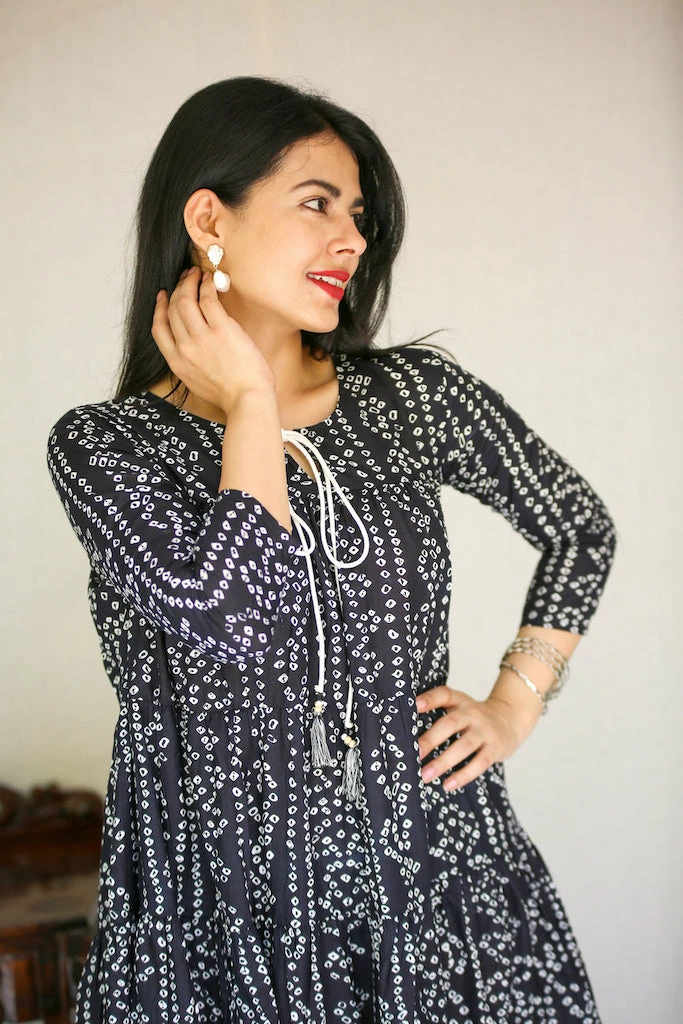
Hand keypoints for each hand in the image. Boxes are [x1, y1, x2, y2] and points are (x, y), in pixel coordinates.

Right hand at [152, 267, 275, 413]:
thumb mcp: (198, 382)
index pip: (159, 328)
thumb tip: (195, 344)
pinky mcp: (222, 329)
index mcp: (177, 362)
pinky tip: (209, 280)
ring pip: (185, 300)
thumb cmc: (231, 395)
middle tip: (184, 279)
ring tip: (195, 273)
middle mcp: (185, 348)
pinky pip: (208, 299)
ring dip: (189, 282)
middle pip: (172, 309)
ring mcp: (202, 338)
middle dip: (176, 289)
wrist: (247, 400)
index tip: (163, 297)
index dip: (159, 308)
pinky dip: (206, 286)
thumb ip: (191, 362)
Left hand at [415, 686, 539, 790]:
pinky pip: (479, 763)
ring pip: (463, 746)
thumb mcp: (459, 707)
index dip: (429, 698)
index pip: (444, 694)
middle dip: (430, 740)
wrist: (510, 719)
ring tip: (425, 776)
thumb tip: (405, 732)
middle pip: (450, 724)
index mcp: (459, 701)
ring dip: (443, 762)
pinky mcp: (495, 748)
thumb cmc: (472, 718)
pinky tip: (448, 785)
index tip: (414, 705)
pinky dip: (463, 775)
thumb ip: (438, 712)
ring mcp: (485, 730)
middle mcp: (472, 713)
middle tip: (414, 755)